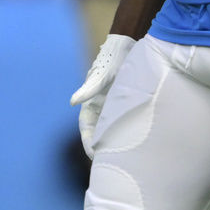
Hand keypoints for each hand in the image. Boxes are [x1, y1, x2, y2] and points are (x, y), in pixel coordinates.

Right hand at [69, 33, 135, 157]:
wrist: (127, 44)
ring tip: (123, 159)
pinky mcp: (125, 102)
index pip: (87, 129)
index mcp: (90, 102)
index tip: (94, 156)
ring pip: (112, 129)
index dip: (89, 143)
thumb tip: (72, 102)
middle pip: (99, 132)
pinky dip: (127, 132)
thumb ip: (88, 88)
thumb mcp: (101, 75)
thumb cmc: (112, 59)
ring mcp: (113, 105)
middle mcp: (100, 106)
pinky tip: (136, 142)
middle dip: (102, 148)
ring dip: (115, 142)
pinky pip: (125, 122)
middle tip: (110, 164)